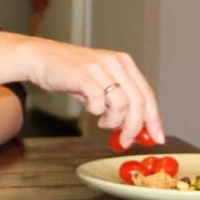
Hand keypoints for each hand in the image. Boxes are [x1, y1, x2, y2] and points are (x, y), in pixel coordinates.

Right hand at [19, 39, 163, 148]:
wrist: (41, 58)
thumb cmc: (70, 73)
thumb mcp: (101, 82)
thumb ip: (118, 100)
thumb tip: (134, 127)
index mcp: (124, 63)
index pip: (147, 94)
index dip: (154, 119)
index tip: (157, 138)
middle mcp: (115, 63)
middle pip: (138, 102)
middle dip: (134, 127)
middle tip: (126, 140)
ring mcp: (100, 67)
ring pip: (122, 104)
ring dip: (114, 121)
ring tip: (103, 122)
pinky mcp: (84, 75)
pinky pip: (99, 102)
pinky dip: (96, 112)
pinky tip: (91, 110)